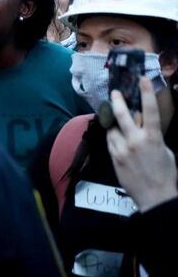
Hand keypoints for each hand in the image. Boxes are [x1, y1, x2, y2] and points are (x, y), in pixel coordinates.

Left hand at [107, 77, 177, 211]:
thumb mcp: (164, 150)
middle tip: (114, 93)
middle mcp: (135, 141)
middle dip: (117, 101)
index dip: (146, 93)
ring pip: (112, 128)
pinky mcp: (114, 157)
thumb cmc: (165, 173)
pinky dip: (112, 137)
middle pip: (121, 115)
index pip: (150, 110)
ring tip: (116, 122)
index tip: (142, 79)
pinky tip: (116, 137)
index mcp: (153, 138)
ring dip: (114, 124)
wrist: (155, 196)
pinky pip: (110, 141)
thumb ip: (153, 137)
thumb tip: (144, 127)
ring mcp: (122, 149)